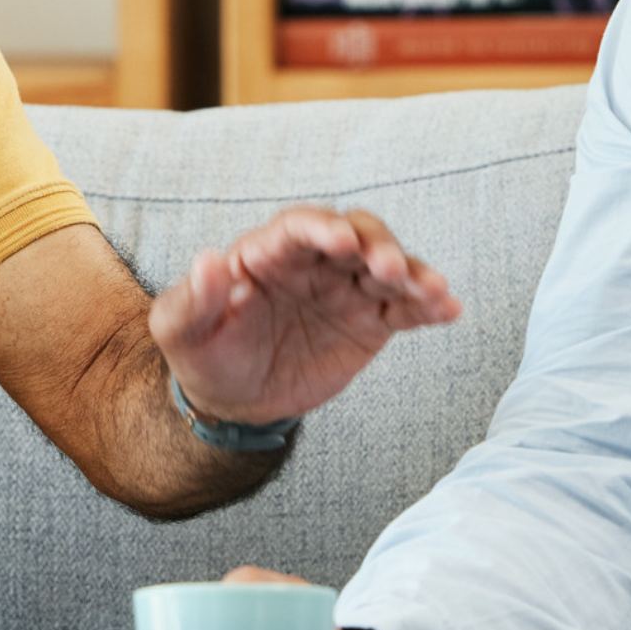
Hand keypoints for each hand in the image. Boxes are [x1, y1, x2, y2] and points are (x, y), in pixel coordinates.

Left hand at [152, 208, 458, 426]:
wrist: (233, 401)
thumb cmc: (203, 355)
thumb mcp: (180, 333)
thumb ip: (192, 300)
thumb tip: (208, 261)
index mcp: (267, 253)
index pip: (299, 228)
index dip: (322, 229)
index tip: (342, 242)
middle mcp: (314, 262)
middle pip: (357, 235)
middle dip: (376, 246)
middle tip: (388, 269)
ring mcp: (346, 289)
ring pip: (388, 267)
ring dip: (413, 273)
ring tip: (433, 291)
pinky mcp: (370, 322)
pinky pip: (404, 308)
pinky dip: (429, 305)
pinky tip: (450, 310)